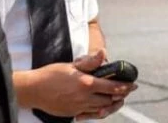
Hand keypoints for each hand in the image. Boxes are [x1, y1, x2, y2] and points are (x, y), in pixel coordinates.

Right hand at [19, 51, 137, 117]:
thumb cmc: (51, 74)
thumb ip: (90, 62)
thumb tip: (104, 53)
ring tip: (117, 100)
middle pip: (109, 100)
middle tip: (127, 92)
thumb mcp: (71, 65)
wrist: (33, 90)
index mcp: (86, 83)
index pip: (112, 87)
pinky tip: (101, 107)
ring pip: (101, 109)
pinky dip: (98, 111)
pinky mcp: (72, 113)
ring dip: (111, 105)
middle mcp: (84, 97)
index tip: (134, 85)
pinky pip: (90, 114)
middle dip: (121, 97)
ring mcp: (78, 107)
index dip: (125, 87)